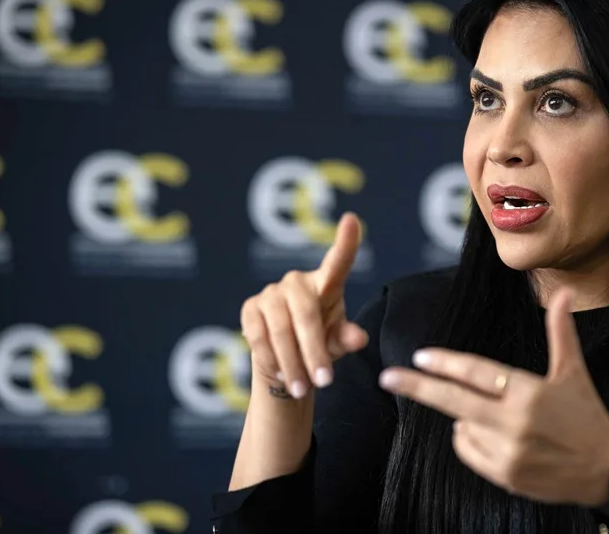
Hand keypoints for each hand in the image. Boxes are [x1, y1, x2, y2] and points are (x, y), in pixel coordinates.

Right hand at [240, 212, 368, 397]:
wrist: (287, 362)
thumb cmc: (320, 344)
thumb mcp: (337, 343)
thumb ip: (346, 338)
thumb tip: (358, 338)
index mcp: (327, 284)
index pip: (338, 261)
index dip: (345, 241)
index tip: (352, 219)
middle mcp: (297, 282)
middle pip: (306, 315)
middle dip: (314, 351)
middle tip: (325, 382)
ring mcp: (271, 293)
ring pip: (281, 330)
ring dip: (293, 363)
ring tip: (303, 389)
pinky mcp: (251, 309)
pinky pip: (258, 337)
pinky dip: (271, 360)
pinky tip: (281, 375)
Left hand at [378, 288, 608, 506]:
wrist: (606, 470)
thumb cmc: (587, 415)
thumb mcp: (574, 371)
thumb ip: (560, 332)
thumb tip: (562, 293)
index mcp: (529, 392)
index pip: (478, 373)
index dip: (446, 363)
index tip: (420, 356)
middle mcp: (515, 423)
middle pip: (455, 402)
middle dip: (418, 388)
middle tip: (388, 378)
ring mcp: (508, 453)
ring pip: (462, 427)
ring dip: (464, 416)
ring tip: (493, 415)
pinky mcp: (505, 476)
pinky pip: (469, 452)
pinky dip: (470, 440)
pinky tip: (490, 434)